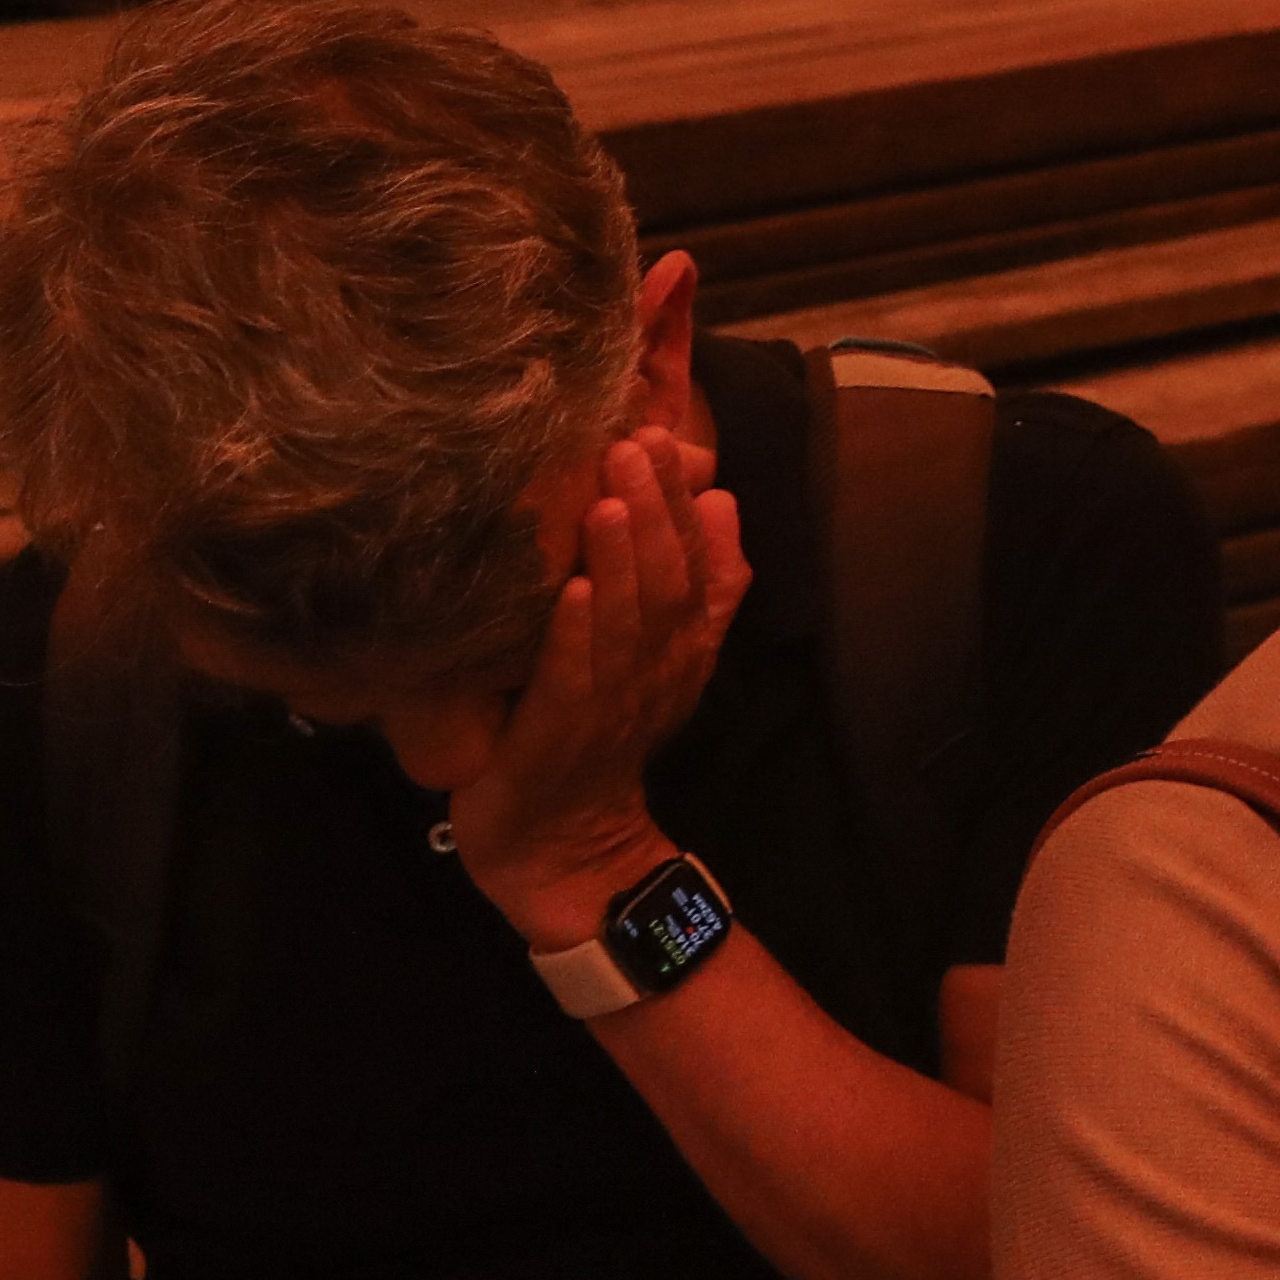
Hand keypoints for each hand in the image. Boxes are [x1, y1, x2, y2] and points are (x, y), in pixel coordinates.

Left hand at [425, 432, 745, 949]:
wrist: (566, 845)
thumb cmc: (600, 736)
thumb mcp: (663, 657)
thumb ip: (703, 587)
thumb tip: (721, 499)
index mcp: (682, 645)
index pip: (699, 561)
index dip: (683, 499)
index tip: (663, 434)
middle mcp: (657, 669)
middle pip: (668, 582)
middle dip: (654, 510)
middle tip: (633, 444)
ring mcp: (612, 704)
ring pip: (627, 623)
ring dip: (621, 560)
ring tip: (610, 499)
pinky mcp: (558, 736)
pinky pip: (573, 679)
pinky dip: (575, 633)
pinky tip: (571, 588)